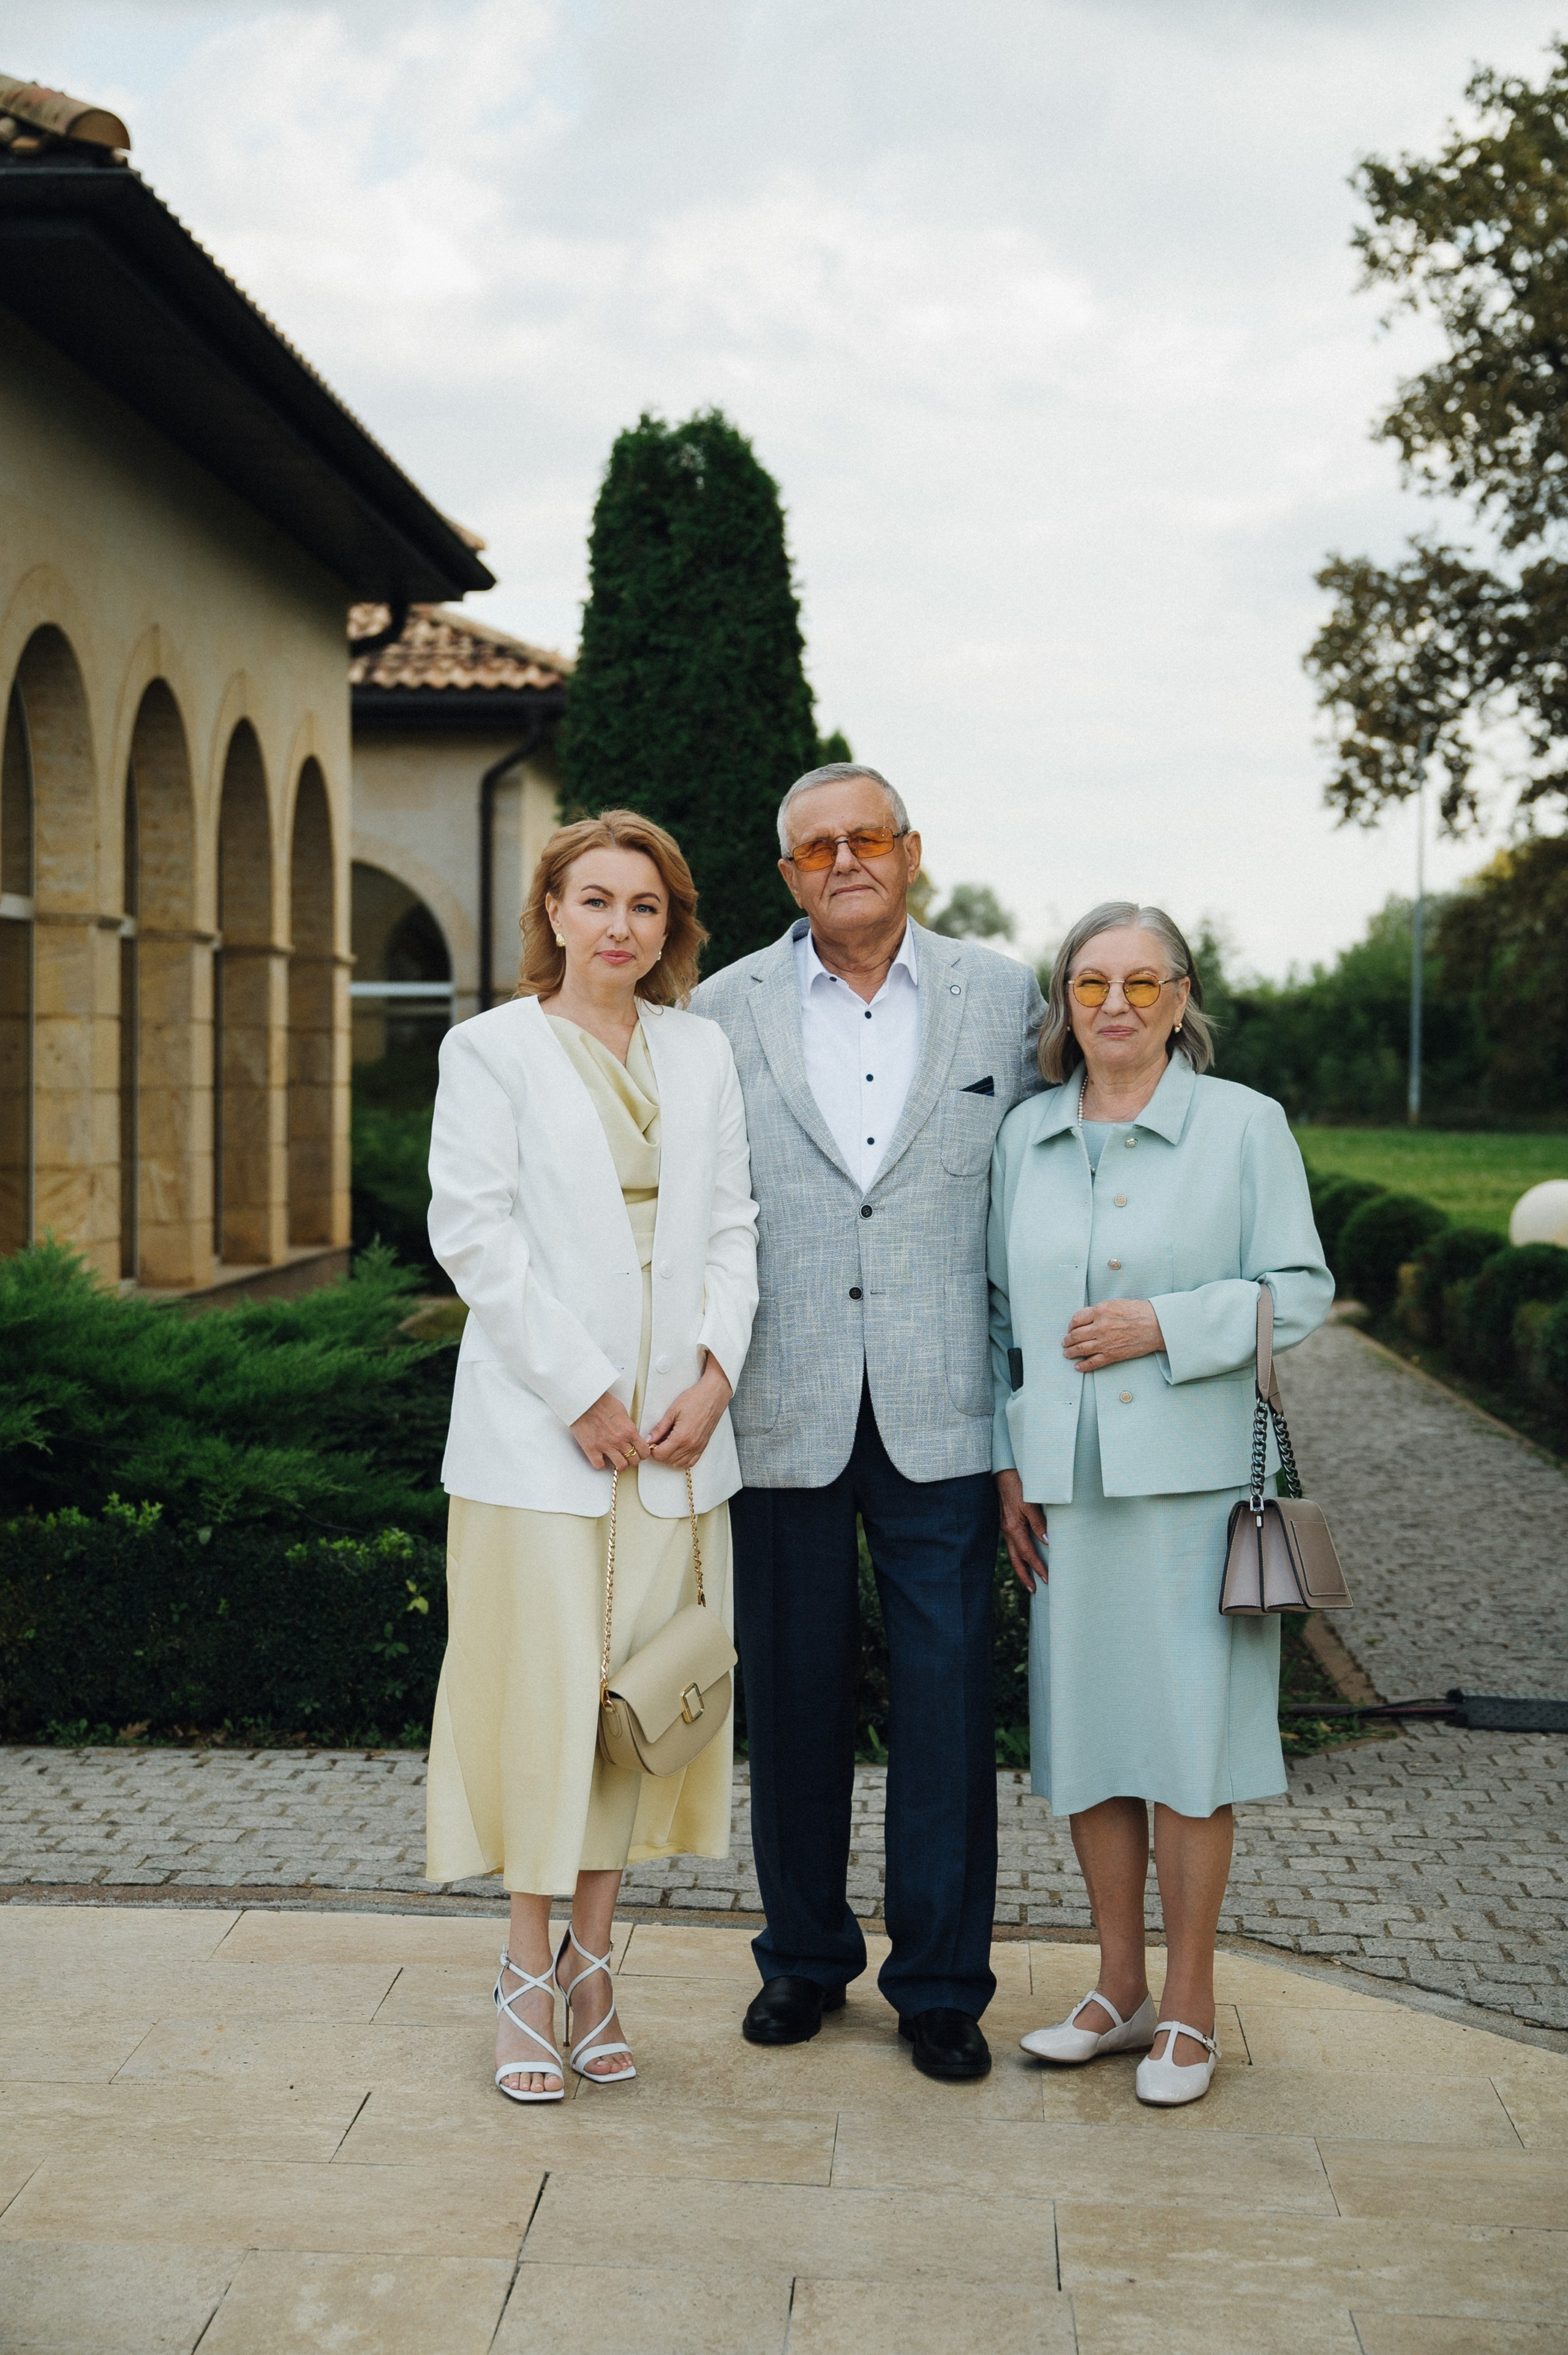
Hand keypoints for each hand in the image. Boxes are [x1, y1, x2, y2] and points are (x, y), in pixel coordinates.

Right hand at [570, 1388, 650, 1471]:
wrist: (584, 1401)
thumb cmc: (602, 1402)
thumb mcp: (623, 1412)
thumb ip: (628, 1426)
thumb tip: (632, 1435)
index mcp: (629, 1430)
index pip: (644, 1451)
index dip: (643, 1454)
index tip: (639, 1453)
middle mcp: (619, 1440)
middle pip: (633, 1460)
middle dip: (632, 1459)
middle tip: (627, 1457)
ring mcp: (605, 1446)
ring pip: (620, 1466)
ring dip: (620, 1464)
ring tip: (616, 1460)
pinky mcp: (591, 1449)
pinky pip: (599, 1465)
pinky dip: (601, 1463)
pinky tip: (601, 1457)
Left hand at [648, 1357, 732, 1469]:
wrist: (713, 1395)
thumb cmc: (695, 1399)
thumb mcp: (673, 1411)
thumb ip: (660, 1428)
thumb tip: (649, 1439)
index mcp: (681, 1436)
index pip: (660, 1455)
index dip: (652, 1449)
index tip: (652, 1440)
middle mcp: (690, 1445)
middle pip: (667, 1460)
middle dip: (660, 1452)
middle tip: (659, 1440)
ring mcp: (698, 1447)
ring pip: (678, 1463)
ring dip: (669, 1457)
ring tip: (668, 1443)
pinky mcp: (703, 1447)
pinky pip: (690, 1463)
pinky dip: (681, 1460)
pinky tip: (678, 1449)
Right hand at [997, 1469, 1046, 1592]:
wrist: (1002, 1473)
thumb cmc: (1018, 1485)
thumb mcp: (1030, 1503)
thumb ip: (1038, 1523)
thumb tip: (1047, 1542)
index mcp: (1013, 1528)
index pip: (1027, 1554)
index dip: (1038, 1567)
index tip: (1047, 1579)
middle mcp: (1007, 1531)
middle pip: (1015, 1559)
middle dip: (1025, 1576)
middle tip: (1033, 1590)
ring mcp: (1005, 1527)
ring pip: (1012, 1552)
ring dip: (1020, 1567)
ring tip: (1028, 1578)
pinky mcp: (1006, 1522)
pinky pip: (1012, 1543)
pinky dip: (1018, 1553)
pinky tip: (1022, 1554)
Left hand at [1062, 1298, 1163, 1373]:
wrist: (1157, 1326)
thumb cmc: (1140, 1312)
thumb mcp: (1116, 1304)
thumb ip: (1100, 1311)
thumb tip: (1088, 1319)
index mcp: (1100, 1311)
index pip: (1076, 1319)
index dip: (1070, 1325)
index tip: (1070, 1329)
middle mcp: (1100, 1326)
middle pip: (1075, 1335)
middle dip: (1067, 1340)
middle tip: (1065, 1343)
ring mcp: (1105, 1342)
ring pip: (1081, 1349)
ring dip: (1071, 1352)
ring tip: (1067, 1354)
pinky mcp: (1112, 1355)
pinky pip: (1093, 1362)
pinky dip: (1083, 1366)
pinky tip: (1078, 1366)